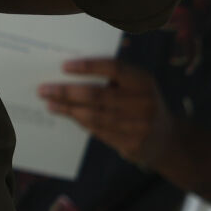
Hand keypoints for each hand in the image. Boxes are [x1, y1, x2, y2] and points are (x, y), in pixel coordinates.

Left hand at [39, 58, 175, 168]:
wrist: (167, 139)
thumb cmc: (140, 102)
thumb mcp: (135, 85)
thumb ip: (110, 77)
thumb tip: (67, 73)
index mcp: (143, 81)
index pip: (114, 68)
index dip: (88, 66)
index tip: (63, 66)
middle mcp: (144, 102)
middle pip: (97, 95)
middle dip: (66, 92)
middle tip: (43, 89)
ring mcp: (140, 126)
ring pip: (95, 116)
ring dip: (68, 109)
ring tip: (49, 103)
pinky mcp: (133, 144)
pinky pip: (99, 131)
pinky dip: (79, 121)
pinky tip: (65, 114)